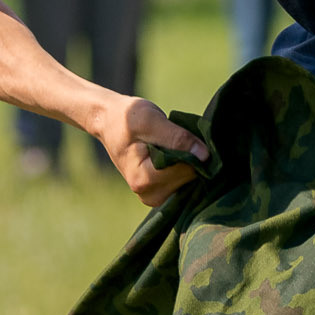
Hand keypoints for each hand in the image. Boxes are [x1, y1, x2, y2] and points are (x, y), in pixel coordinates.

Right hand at [94, 93, 209, 207]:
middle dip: (188, 155)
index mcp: (143, 180)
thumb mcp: (150, 121)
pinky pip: (184, 179)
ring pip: (189, 178)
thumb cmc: (126, 118)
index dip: (191, 149)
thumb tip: (205, 156)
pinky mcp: (161, 191)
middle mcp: (149, 195)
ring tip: (167, 142)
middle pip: (189, 177)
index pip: (187, 170)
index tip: (178, 132)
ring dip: (186, 158)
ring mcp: (155, 196)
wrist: (109, 121)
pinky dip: (183, 164)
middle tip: (170, 136)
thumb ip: (177, 138)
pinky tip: (170, 150)